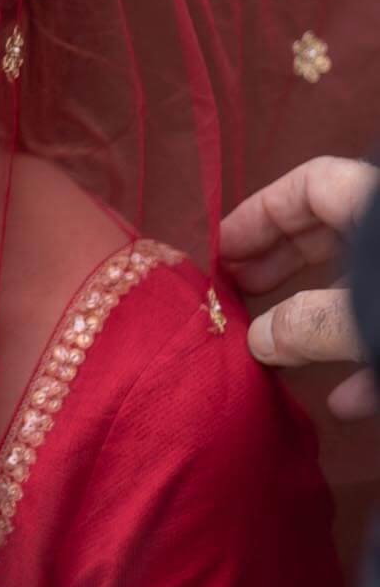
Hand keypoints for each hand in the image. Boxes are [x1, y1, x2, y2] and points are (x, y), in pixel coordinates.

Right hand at [220, 157, 379, 420]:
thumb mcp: (366, 314)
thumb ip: (309, 324)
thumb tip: (257, 339)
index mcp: (375, 207)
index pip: (309, 185)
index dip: (260, 213)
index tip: (220, 250)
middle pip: (329, 233)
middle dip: (279, 264)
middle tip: (236, 293)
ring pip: (359, 288)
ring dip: (315, 320)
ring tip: (273, 349)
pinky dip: (364, 360)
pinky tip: (345, 402)